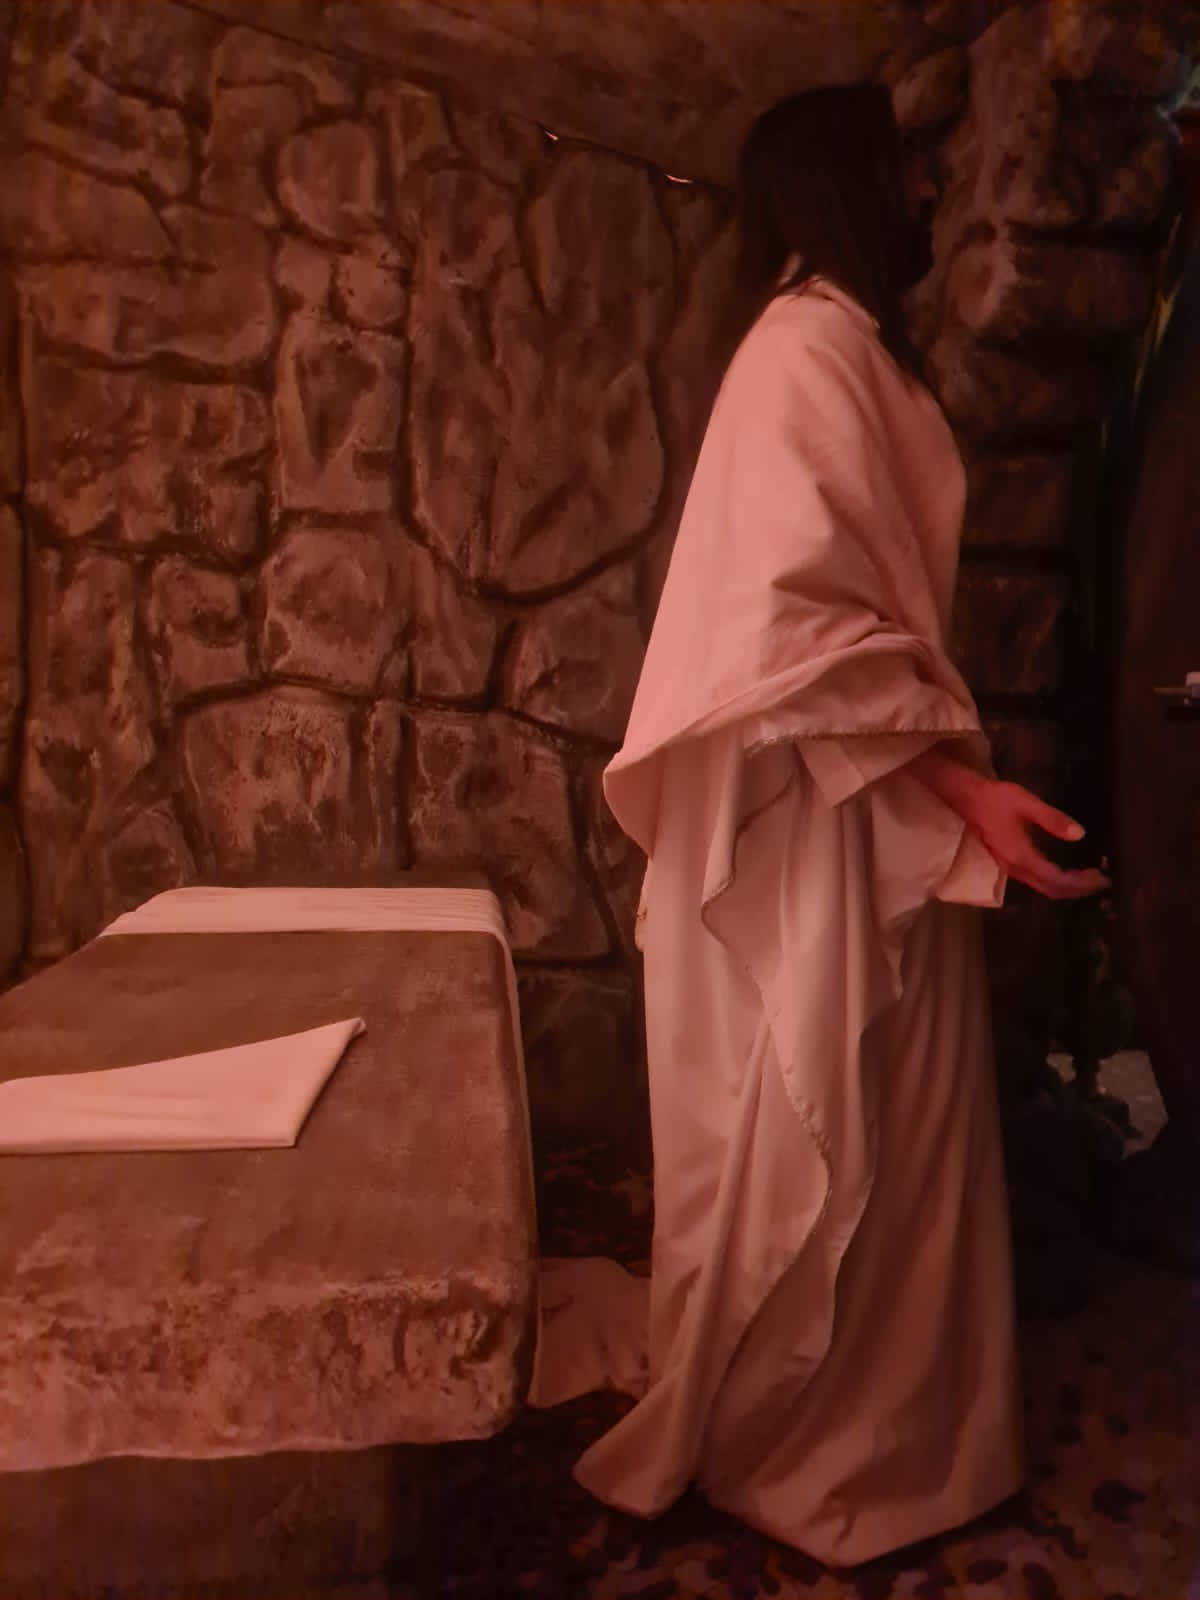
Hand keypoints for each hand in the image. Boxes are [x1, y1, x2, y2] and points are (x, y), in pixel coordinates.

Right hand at [964, 781, 1110, 900]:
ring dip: (1066, 888)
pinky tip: (1064, 872)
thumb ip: (1053, 819)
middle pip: (1050, 890)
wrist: (963, 797)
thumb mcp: (1026, 803)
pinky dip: (1054, 882)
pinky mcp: (1007, 862)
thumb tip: (1080, 834)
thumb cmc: (994, 798)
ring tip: (1087, 879)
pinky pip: (1035, 881)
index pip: (1056, 879)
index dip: (1080, 882)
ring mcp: (1008, 867)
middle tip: (1101, 882)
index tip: (1101, 877)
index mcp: (1020, 855)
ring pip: (1042, 888)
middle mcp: (1014, 868)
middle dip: (1077, 890)